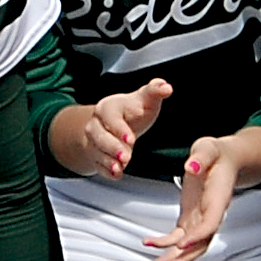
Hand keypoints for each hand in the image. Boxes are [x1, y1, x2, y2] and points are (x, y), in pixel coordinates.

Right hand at [50, 78, 170, 180]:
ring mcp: (94, 142)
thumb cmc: (131, 112)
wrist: (116, 125)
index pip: (109, 117)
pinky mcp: (95, 156)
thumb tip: (166, 87)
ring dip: (108, 160)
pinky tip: (117, 174)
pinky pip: (97, 165)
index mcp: (107, 108)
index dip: (119, 129)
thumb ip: (155, 91)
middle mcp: (96, 124)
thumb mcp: (144, 99)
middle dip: (112, 147)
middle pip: (99, 136)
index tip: (130, 139)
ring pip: (97, 151)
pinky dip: (106, 171)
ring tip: (120, 167)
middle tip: (126, 156)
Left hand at [145, 130, 260, 260]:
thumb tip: (191, 166)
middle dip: (185, 257)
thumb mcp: (208, 148)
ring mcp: (201, 218)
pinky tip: (148, 244)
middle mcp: (211, 214)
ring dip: (174, 258)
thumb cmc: (215, 153)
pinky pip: (179, 236)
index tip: (182, 244)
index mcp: (218, 199)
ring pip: (190, 245)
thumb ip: (201, 156)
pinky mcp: (190, 218)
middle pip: (201, 242)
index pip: (211, 223)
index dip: (198, 236)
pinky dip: (165, 243)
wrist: (222, 159)